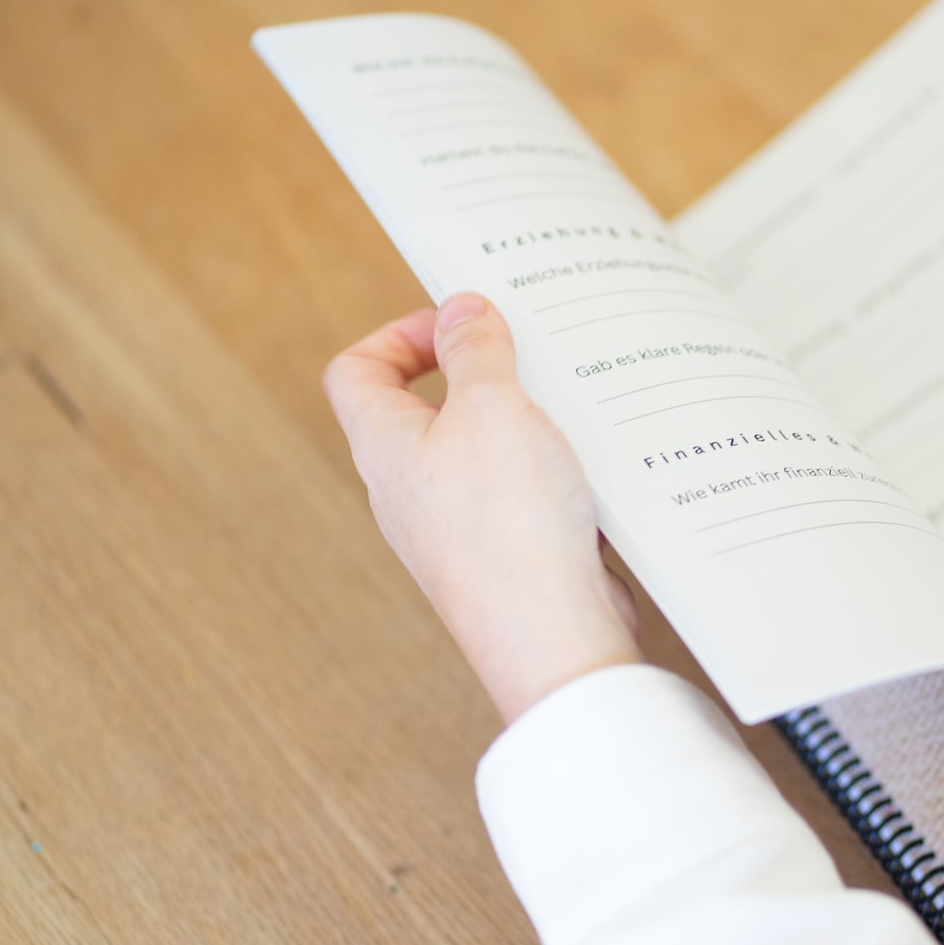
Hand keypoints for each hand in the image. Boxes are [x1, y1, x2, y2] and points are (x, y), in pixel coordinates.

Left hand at [323, 294, 642, 722]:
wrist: (549, 634)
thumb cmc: (507, 525)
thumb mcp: (491, 408)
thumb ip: (474, 351)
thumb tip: (459, 309)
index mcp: (384, 447)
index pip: (355, 372)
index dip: (398, 334)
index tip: (459, 324)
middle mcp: (408, 490)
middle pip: (419, 408)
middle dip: (473, 371)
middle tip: (521, 353)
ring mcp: (453, 526)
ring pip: (476, 451)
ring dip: (518, 420)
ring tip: (563, 402)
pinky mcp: (503, 553)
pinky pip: (517, 493)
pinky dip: (547, 467)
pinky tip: (588, 462)